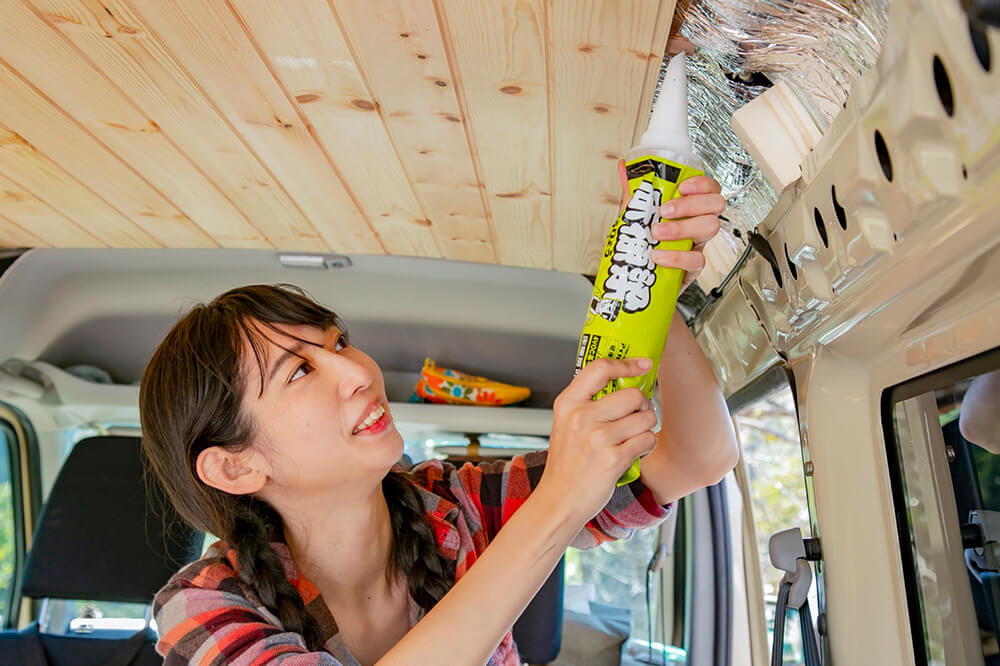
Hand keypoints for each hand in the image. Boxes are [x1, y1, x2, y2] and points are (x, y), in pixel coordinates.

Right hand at [537, 358, 658, 523]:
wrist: (559, 499)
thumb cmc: (567, 461)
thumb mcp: (566, 422)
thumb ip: (588, 401)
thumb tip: (624, 379)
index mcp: (568, 403)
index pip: (600, 368)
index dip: (627, 363)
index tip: (643, 364)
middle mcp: (581, 417)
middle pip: (632, 394)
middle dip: (643, 404)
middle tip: (637, 415)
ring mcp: (597, 439)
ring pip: (645, 418)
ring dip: (647, 427)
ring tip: (634, 437)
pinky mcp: (612, 460)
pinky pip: (646, 440)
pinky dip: (646, 446)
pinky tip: (635, 452)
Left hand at [617, 160, 724, 293]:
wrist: (638, 278)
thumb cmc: (643, 243)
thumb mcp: (636, 215)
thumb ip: (634, 192)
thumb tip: (624, 167)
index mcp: (689, 207)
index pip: (710, 188)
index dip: (702, 183)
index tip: (682, 186)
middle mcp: (697, 223)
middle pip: (715, 204)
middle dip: (691, 204)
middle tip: (665, 211)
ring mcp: (697, 244)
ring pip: (710, 228)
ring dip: (682, 228)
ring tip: (657, 233)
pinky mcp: (692, 268)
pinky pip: (697, 260)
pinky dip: (676, 257)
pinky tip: (658, 255)